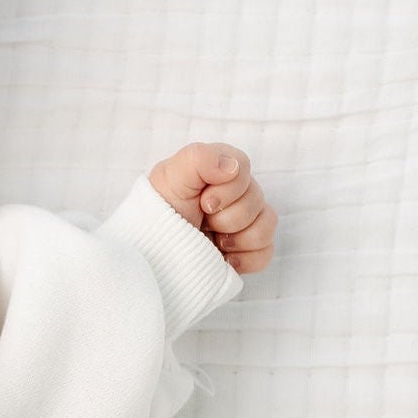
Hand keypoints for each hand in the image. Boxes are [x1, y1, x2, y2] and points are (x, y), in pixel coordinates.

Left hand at [148, 143, 276, 275]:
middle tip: (203, 222)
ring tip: (211, 240)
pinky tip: (223, 258)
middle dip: (226, 217)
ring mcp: (242, 224)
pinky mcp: (244, 251)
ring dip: (236, 237)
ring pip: (267, 225)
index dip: (226, 190)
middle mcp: (235, 195)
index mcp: (219, 172)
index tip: (201, 202)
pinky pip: (265, 252)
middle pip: (257, 199)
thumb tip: (232, 168)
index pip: (243, 169)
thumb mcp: (169, 176)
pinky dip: (245, 259)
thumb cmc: (156, 211)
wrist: (150, 254)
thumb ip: (200, 158)